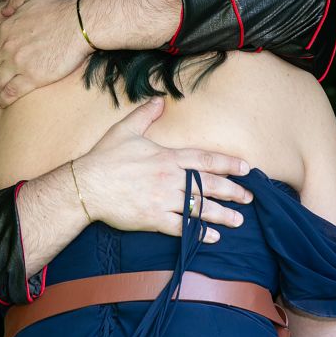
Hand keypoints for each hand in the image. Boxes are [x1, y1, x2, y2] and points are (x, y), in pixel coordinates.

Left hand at [0, 0, 89, 107]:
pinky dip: (2, 100)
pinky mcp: (31, 78)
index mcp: (6, 28)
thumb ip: (15, 2)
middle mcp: (7, 46)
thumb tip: (4, 12)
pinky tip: (2, 104)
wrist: (81, 23)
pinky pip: (10, 93)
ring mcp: (17, 63)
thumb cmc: (62, 7)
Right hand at [71, 98, 252, 243]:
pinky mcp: (153, 218)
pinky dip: (199, 232)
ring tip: (238, 221)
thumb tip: (159, 100)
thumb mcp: (125, 130)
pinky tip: (213, 237)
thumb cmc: (105, 158)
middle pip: (208, 185)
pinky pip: (182, 227)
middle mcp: (170, 178)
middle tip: (250, 197)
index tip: (246, 168)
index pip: (205, 160)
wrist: (86, 186)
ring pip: (199, 208)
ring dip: (222, 215)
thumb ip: (146, 115)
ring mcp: (163, 199)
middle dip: (232, 191)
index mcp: (167, 157)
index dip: (228, 164)